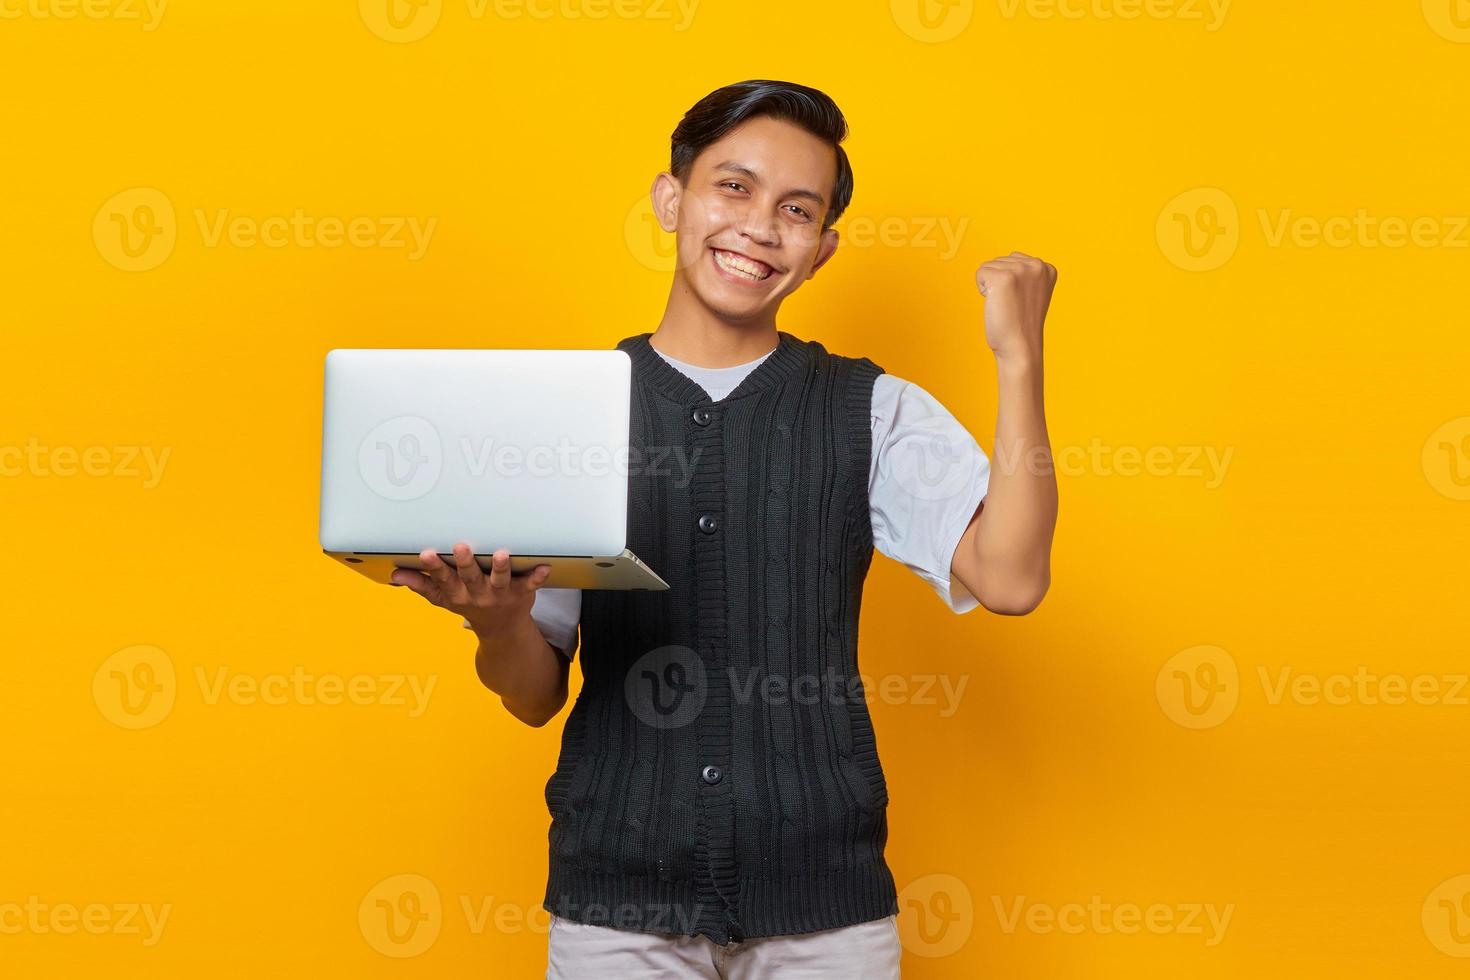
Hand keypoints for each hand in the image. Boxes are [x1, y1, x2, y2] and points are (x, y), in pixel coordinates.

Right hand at [390, 544, 551, 632]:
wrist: (501, 629)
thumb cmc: (467, 603)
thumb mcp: (442, 598)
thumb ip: (420, 585)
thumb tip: (394, 575)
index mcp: (456, 593)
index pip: (442, 579)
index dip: (433, 567)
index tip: (426, 553)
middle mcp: (477, 594)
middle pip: (470, 578)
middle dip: (465, 563)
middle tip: (461, 546)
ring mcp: (500, 594)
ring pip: (500, 580)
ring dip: (501, 568)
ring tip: (502, 554)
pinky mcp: (522, 593)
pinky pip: (531, 584)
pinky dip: (538, 577)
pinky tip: (546, 567)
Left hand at [975, 251, 1056, 362]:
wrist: (1020, 346)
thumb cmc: (1021, 324)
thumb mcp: (1032, 292)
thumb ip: (1025, 275)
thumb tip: (1006, 262)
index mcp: (1047, 268)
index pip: (1014, 259)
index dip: (1010, 282)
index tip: (1020, 300)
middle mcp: (1037, 265)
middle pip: (1000, 261)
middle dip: (999, 283)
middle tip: (1012, 304)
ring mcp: (1020, 270)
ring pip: (989, 266)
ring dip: (991, 287)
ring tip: (1006, 305)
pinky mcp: (1003, 278)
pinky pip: (980, 272)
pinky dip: (982, 289)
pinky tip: (996, 303)